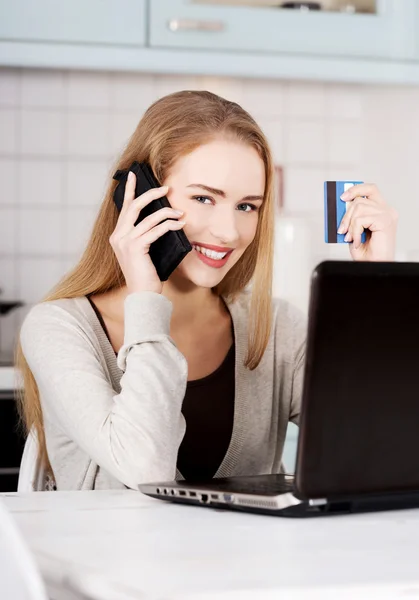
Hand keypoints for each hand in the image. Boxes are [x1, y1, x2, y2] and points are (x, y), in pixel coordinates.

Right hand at [109, 171, 185, 294]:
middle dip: (151, 194)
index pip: (124, 207)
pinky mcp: (135, 248)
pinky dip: (169, 225)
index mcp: (117, 236)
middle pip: (134, 206)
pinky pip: (155, 230)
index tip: (134, 174)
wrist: (143, 295)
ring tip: (180, 213)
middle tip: (166, 188)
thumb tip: (161, 218)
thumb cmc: (147, 274)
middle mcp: (118, 236)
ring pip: (148, 217)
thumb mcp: (143, 251)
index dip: (130, 189)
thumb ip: (146, 235)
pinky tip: (179, 225)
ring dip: (167, 212)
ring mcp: (125, 242)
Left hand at [337, 183, 397, 261]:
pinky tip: (357, 241)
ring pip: (359, 208)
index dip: (355, 189)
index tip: (342, 197)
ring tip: (350, 238)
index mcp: (381, 210)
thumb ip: (351, 217)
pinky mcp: (385, 221)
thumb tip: (341, 205)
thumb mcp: (354, 230)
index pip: (370, 189)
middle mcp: (387, 210)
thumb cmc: (367, 251)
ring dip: (350, 225)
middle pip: (360, 198)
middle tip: (342, 229)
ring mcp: (387, 214)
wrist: (374, 266)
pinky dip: (354, 231)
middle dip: (346, 214)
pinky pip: (361, 219)